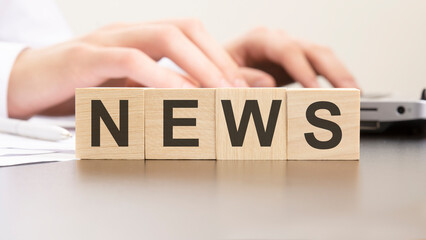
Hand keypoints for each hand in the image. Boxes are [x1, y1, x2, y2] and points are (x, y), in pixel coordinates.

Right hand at [8, 19, 246, 118]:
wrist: (24, 82)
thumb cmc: (78, 86)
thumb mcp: (126, 87)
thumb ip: (159, 88)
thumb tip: (198, 99)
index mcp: (140, 36)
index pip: (191, 33)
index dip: (220, 56)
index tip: (243, 84)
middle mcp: (128, 31)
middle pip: (185, 29)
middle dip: (218, 59)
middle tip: (238, 90)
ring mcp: (106, 40)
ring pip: (163, 38)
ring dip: (198, 66)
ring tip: (220, 93)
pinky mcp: (85, 58)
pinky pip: (129, 61)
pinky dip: (159, 78)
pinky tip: (178, 96)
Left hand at [226, 27, 359, 87]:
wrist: (217, 72)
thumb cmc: (217, 73)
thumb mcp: (221, 76)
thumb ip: (241, 79)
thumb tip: (267, 84)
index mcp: (258, 40)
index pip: (288, 50)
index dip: (304, 71)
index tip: (316, 91)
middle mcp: (277, 41)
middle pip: (313, 50)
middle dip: (334, 72)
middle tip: (349, 93)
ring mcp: (288, 51)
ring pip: (322, 56)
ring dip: (340, 75)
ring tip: (355, 95)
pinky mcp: (294, 64)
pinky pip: (320, 68)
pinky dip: (334, 80)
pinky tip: (345, 93)